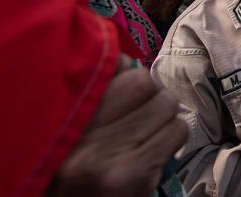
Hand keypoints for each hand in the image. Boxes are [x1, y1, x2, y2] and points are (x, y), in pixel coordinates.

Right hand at [48, 56, 187, 196]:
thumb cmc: (71, 167)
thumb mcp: (70, 125)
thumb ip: (96, 90)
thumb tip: (128, 61)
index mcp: (64, 116)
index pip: (116, 69)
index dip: (130, 78)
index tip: (126, 93)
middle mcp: (81, 136)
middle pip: (145, 84)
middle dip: (149, 97)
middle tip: (137, 117)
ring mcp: (109, 159)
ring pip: (167, 105)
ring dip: (162, 119)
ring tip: (142, 137)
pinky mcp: (134, 177)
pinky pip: (176, 132)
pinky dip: (170, 140)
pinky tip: (148, 156)